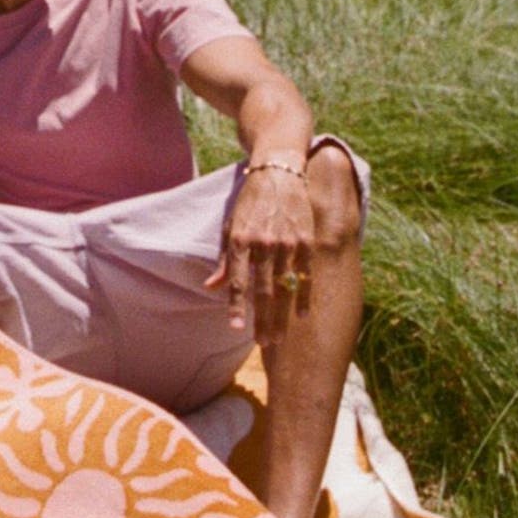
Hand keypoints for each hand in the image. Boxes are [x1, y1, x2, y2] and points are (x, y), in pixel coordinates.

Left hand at [205, 160, 314, 345]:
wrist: (278, 173)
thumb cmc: (250, 202)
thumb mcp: (230, 226)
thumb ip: (224, 259)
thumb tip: (211, 287)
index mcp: (241, 241)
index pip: (237, 280)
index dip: (236, 305)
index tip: (235, 327)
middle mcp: (264, 244)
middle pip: (263, 290)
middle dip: (263, 320)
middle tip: (263, 343)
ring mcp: (287, 243)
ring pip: (285, 288)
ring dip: (281, 315)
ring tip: (278, 338)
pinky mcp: (306, 240)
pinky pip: (307, 274)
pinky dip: (305, 296)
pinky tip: (301, 316)